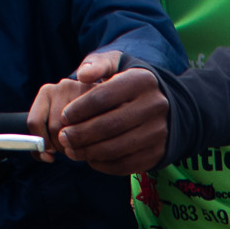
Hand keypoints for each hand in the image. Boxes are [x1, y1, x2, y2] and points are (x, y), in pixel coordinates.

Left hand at [42, 50, 168, 174]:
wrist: (167, 107)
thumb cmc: (130, 84)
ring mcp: (158, 132)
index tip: (63, 116)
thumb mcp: (117, 64)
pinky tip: (90, 158)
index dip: (78, 109)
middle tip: (63, 137)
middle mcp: (154, 106)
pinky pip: (124, 165)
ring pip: (115, 148)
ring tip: (71, 150)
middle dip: (80, 134)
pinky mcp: (157, 153)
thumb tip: (82, 75)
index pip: (102, 97)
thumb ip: (97, 64)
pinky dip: (102, 165)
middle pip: (108, 126)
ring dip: (88, 152)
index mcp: (141, 81)